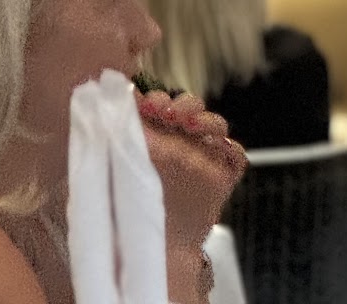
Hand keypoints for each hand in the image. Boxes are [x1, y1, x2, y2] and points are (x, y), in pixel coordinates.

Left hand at [135, 89, 244, 251]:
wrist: (157, 247)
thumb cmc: (135, 205)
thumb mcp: (123, 165)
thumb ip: (121, 134)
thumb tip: (111, 104)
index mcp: (158, 131)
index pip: (163, 102)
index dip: (157, 98)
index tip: (146, 104)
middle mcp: (183, 139)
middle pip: (192, 107)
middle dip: (183, 104)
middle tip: (168, 112)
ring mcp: (205, 156)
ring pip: (216, 125)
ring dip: (207, 119)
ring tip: (192, 124)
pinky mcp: (222, 177)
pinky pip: (236, 156)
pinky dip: (232, 148)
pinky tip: (220, 147)